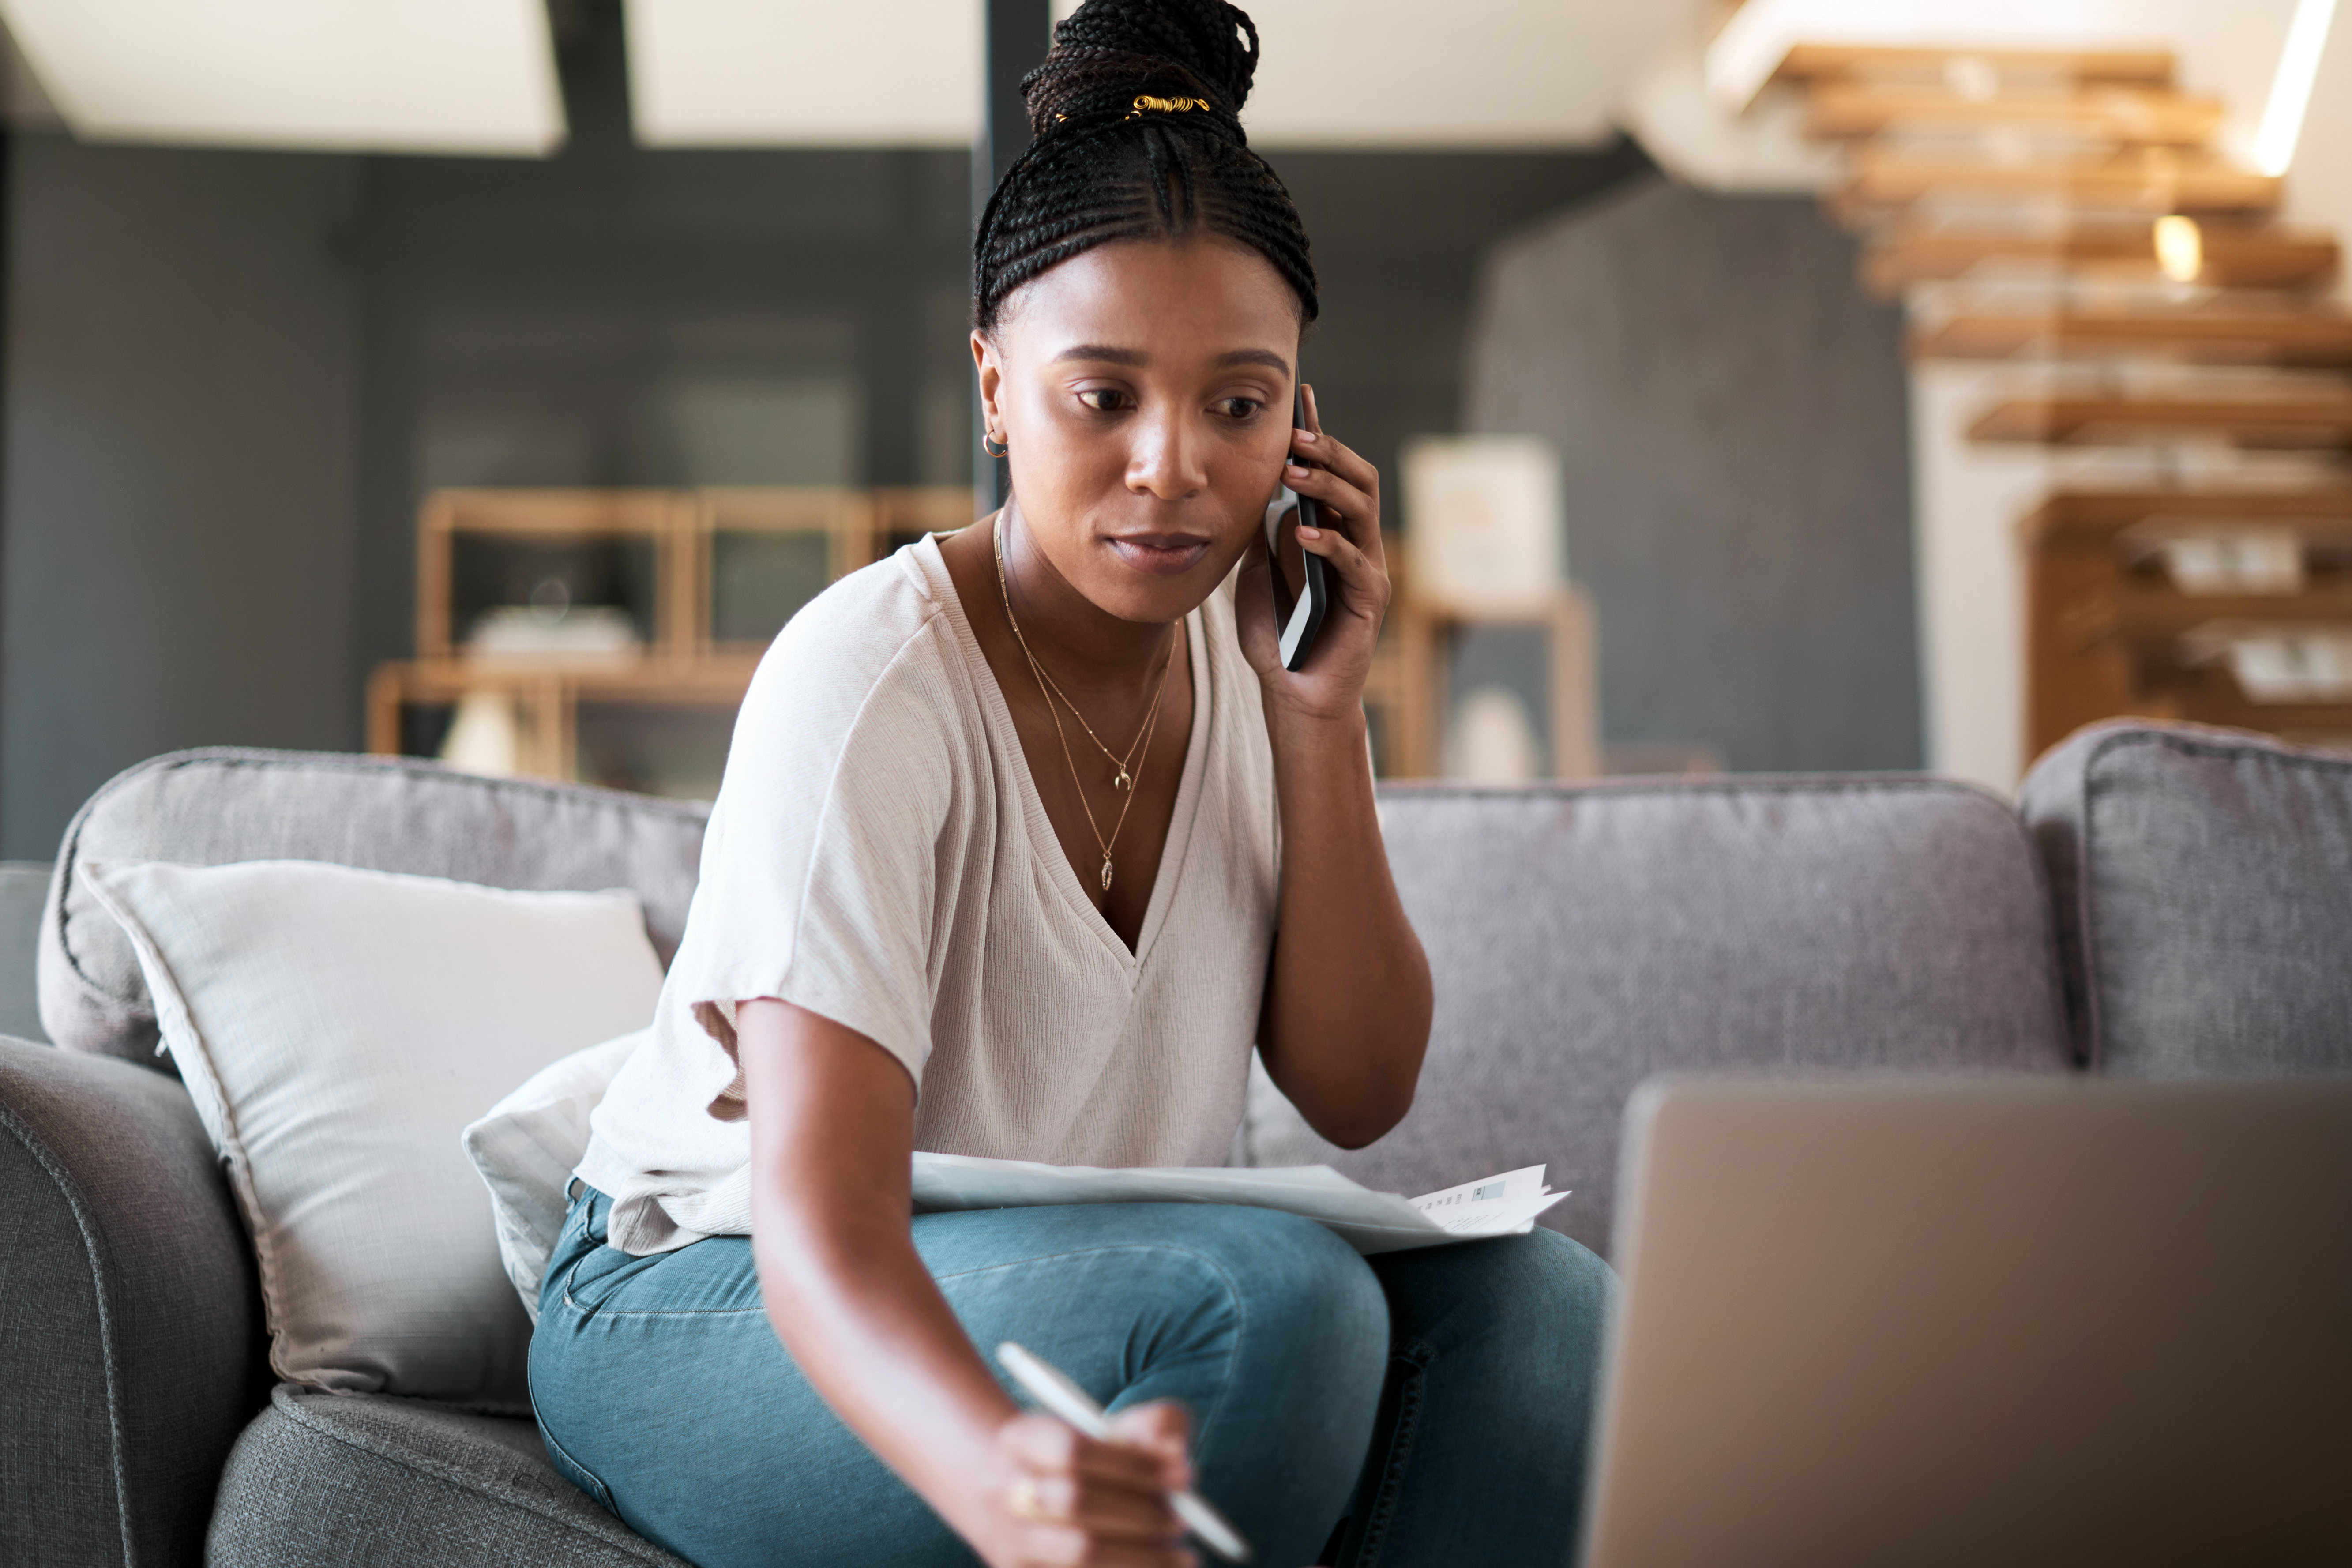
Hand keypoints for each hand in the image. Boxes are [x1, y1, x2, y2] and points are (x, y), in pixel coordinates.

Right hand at [972, 1403, 1197, 1567]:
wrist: (1022, 1501)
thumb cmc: (1088, 1461)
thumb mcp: (1117, 1430)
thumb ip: (1154, 1426)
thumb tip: (1175, 1451)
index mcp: (1019, 1439)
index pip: (1073, 1449)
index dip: (1133, 1464)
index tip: (1186, 1475)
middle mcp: (1001, 1491)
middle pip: (1074, 1502)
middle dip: (1140, 1512)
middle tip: (1184, 1520)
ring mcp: (1007, 1541)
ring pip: (1077, 1552)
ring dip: (1140, 1554)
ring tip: (1182, 1556)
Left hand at [1235, 383, 1390, 725]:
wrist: (1293, 690)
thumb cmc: (1277, 632)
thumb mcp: (1257, 569)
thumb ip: (1260, 531)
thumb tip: (1249, 486)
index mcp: (1332, 528)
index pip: (1331, 471)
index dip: (1319, 434)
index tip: (1301, 397)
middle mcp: (1357, 541)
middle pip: (1359, 479)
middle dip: (1328, 453)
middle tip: (1295, 437)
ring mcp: (1367, 568)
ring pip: (1363, 510)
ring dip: (1327, 487)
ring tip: (1293, 474)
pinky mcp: (1370, 600)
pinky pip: (1355, 561)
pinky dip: (1330, 543)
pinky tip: (1304, 534)